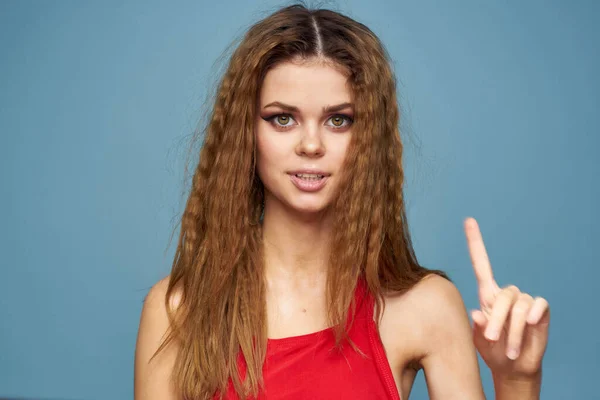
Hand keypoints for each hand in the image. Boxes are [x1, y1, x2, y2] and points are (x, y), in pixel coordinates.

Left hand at [465, 217, 549, 379]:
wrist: (513, 366)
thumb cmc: (493, 350)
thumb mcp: (479, 340)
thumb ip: (477, 328)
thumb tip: (476, 314)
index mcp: (487, 294)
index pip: (481, 264)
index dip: (475, 243)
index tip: (468, 220)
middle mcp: (505, 293)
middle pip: (501, 296)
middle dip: (497, 320)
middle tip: (493, 339)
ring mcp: (524, 299)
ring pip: (518, 306)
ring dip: (513, 330)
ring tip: (508, 348)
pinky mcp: (540, 309)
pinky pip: (538, 305)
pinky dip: (532, 318)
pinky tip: (531, 326)